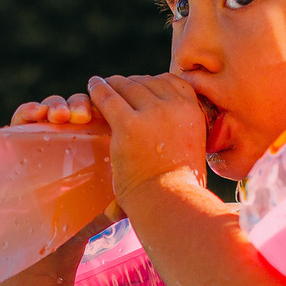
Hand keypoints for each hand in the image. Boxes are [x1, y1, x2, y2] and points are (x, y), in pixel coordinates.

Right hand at [9, 91, 121, 269]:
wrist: (57, 237)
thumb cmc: (88, 216)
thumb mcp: (111, 204)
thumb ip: (124, 201)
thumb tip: (121, 206)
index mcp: (100, 138)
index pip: (105, 110)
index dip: (106, 105)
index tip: (106, 113)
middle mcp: (74, 130)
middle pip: (80, 104)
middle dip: (81, 103)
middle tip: (82, 116)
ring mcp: (47, 131)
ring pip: (54, 105)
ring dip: (57, 104)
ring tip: (60, 116)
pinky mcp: (21, 136)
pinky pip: (24, 115)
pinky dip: (29, 109)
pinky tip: (35, 114)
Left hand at [87, 74, 207, 205]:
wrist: (171, 204)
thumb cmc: (180, 188)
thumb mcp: (193, 150)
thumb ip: (184, 133)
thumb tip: (171, 132)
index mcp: (193, 112)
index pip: (172, 81)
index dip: (153, 82)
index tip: (141, 87)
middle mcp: (175, 107)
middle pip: (147, 82)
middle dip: (131, 84)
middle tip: (117, 88)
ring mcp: (152, 113)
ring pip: (127, 86)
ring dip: (113, 84)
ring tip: (102, 85)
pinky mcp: (128, 124)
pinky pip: (108, 97)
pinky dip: (98, 89)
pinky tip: (92, 85)